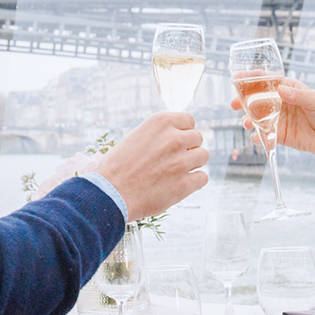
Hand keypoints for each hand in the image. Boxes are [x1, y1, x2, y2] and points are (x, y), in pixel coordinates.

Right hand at [94, 112, 208, 220]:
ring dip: (193, 163)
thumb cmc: (116, 168)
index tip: (179, 139)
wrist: (110, 194)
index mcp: (160, 123)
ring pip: (204, 156)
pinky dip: (195, 181)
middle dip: (189, 147)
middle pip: (198, 138)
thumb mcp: (134, 137)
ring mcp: (181, 162)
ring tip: (178, 171)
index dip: (184, 131)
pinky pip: (203, 178)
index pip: (189, 120)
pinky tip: (182, 184)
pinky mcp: (185, 184)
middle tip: (176, 158)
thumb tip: (173, 135)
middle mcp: (173, 139)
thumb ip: (157, 134)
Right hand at [229, 79, 314, 201]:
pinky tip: (255, 137)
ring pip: (258, 117)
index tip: (236, 78)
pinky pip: (264, 135)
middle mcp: (281, 102)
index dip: (251, 78)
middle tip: (233, 104)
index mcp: (289, 89)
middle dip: (243, 100)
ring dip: (248, 119)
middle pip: (257, 98)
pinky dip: (257, 136)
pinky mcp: (280, 135)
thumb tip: (281, 90)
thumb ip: (298, 95)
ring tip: (246, 123)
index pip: (267, 80)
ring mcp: (279, 119)